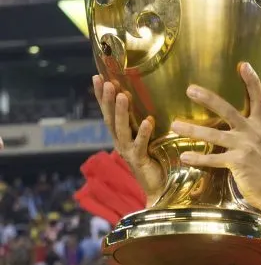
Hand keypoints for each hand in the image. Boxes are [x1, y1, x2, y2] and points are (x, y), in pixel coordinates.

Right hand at [92, 74, 164, 203]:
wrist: (159, 188)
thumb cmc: (154, 161)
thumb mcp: (145, 138)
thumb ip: (141, 122)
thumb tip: (144, 99)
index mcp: (120, 135)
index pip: (108, 112)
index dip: (102, 95)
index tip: (97, 76)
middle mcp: (120, 142)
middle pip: (110, 119)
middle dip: (108, 100)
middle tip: (108, 82)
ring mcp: (128, 152)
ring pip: (121, 130)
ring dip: (122, 111)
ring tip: (123, 95)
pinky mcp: (140, 161)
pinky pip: (140, 144)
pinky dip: (143, 132)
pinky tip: (148, 120)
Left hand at [171, 62, 260, 218]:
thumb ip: (252, 134)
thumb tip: (242, 126)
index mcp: (260, 127)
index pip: (259, 99)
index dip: (252, 81)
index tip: (243, 64)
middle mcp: (253, 133)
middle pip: (229, 110)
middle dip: (209, 98)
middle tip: (190, 89)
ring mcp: (245, 147)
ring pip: (214, 135)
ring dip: (192, 129)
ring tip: (175, 125)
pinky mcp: (238, 163)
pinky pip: (213, 158)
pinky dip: (198, 158)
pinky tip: (184, 157)